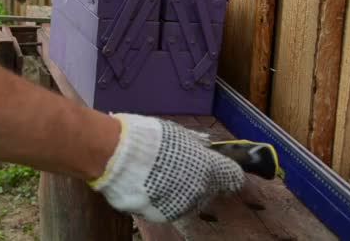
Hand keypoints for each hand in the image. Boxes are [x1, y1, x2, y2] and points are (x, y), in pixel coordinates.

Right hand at [89, 114, 245, 222]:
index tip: (223, 171)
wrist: (117, 156)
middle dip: (200, 180)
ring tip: (159, 176)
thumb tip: (205, 148)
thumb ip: (195, 145)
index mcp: (209, 166)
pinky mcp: (163, 216)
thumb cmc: (148, 138)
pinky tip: (149, 186)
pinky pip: (170, 208)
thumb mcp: (177, 133)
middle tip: (179, 168)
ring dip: (181, 191)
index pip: (233, 176)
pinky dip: (163, 199)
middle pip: (210, 189)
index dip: (228, 173)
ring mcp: (182, 205)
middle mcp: (201, 189)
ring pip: (190, 201)